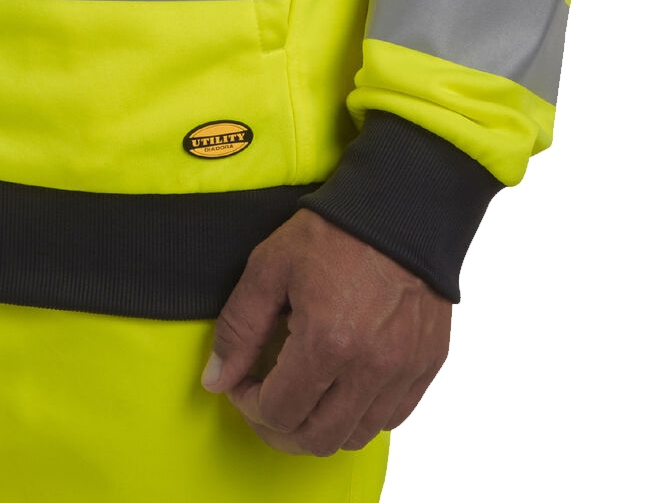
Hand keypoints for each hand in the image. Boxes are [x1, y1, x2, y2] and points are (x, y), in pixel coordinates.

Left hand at [201, 209, 450, 456]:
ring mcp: (404, 370)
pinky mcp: (427, 364)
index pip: (279, 412)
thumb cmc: (334, 231)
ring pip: (355, 436)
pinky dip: (360, 415)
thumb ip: (239, 327)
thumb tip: (217, 379)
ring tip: (301, 395)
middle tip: (264, 401)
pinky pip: (391, 418)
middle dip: (279, 428)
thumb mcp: (269, 266)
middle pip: (317, 439)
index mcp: (327, 342)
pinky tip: (340, 386)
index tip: (241, 383)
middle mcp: (370, 367)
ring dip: (320, 427)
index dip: (249, 405)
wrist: (400, 205)